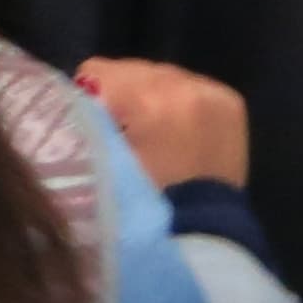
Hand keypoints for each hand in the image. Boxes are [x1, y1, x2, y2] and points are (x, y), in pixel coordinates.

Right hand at [76, 57, 248, 188]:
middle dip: (123, 98)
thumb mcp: (101, 163)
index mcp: (147, 101)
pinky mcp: (230, 101)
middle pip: (129, 68)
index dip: (90, 102)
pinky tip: (180, 133)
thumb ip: (84, 120)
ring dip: (151, 97)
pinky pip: (189, 83)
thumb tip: (73, 92)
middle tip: (128, 139)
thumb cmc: (144, 204)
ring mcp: (211, 91)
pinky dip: (179, 102)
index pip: (94, 71)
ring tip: (155, 137)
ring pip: (159, 73)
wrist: (204, 235)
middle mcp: (182, 85)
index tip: (99, 133)